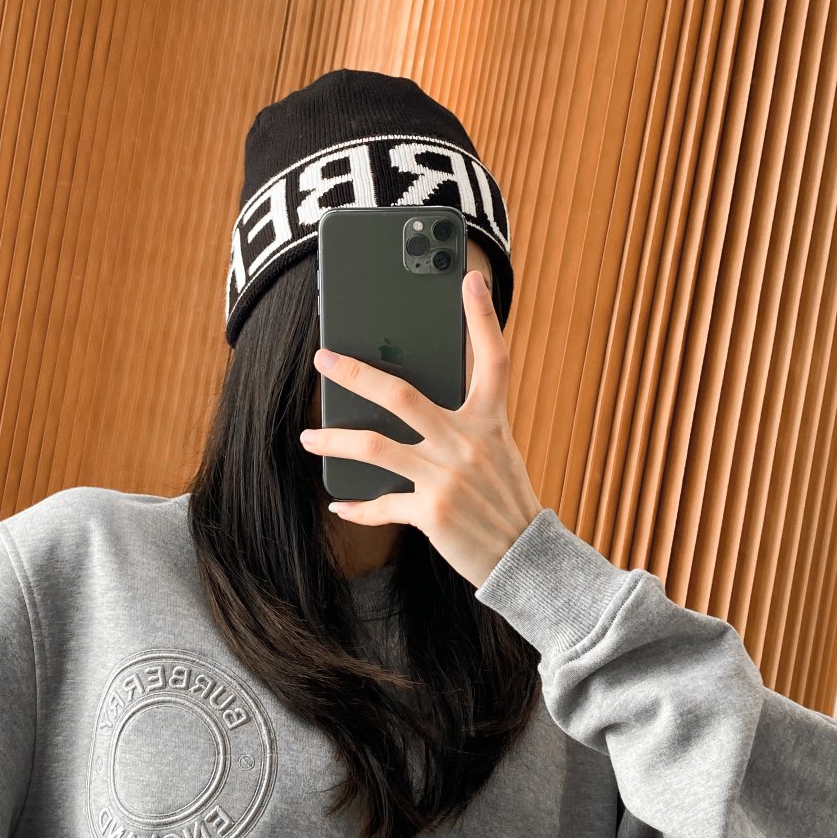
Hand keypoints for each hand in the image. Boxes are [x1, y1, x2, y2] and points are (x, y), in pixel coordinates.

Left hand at [298, 267, 546, 588]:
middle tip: (323, 359)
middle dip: (356, 373)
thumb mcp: (496, 452)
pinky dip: (358, 507)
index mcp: (490, 422)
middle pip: (402, 395)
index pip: (492, 359)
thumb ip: (463, 426)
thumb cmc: (504, 501)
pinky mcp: (433, 514)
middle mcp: (468, 443)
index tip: (471, 278)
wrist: (526, 559)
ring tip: (309, 437)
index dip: (483, 317)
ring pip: (377, 446)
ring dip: (335, 440)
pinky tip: (339, 504)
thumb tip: (411, 404)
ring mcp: (448, 478)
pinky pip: (383, 505)